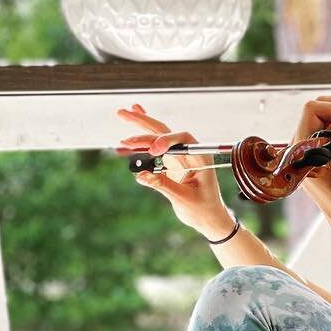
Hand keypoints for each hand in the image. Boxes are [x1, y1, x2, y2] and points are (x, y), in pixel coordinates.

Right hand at [116, 103, 231, 237]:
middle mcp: (189, 153)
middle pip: (166, 132)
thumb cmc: (202, 209)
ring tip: (122, 113)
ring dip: (140, 126)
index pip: (183, 139)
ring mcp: (179, 156)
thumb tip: (140, 175)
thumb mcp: (183, 198)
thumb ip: (162, 185)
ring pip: (158, 136)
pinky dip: (141, 140)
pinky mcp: (170, 162)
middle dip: (144, 122)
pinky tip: (132, 126)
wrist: (208, 217)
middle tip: (123, 113)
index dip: (166, 141)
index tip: (152, 151)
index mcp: (200, 158)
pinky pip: (153, 148)